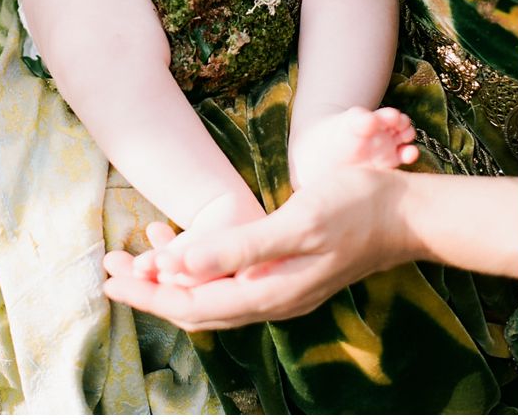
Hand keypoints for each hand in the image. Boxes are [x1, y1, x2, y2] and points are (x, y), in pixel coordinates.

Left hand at [102, 166, 412, 329]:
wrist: (408, 214)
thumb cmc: (357, 209)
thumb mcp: (297, 221)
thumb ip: (240, 246)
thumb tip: (181, 264)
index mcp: (269, 292)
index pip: (191, 304)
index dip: (147, 294)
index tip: (110, 277)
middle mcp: (271, 300)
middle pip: (195, 307)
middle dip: (149, 291)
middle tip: (110, 267)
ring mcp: (282, 290)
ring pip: (211, 297)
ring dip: (172, 281)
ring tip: (138, 256)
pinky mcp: (289, 275)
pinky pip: (231, 283)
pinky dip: (202, 269)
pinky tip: (191, 245)